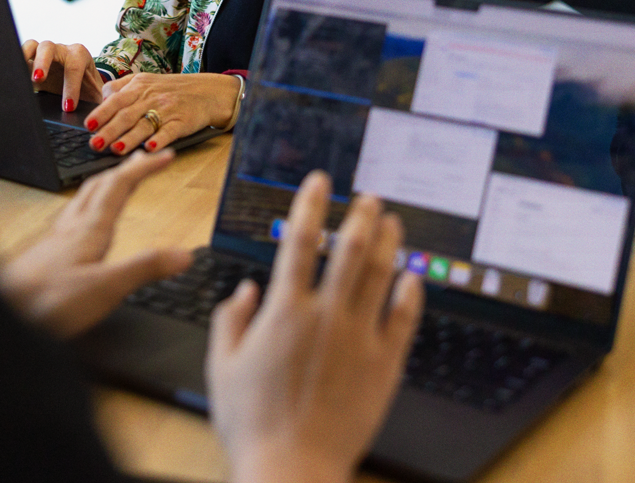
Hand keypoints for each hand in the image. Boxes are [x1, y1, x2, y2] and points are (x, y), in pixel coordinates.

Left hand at [0, 149, 191, 337]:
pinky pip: (72, 216)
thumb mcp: (105, 288)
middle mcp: (72, 227)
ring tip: (117, 180)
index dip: (144, 168)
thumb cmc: (46, 302)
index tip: (165, 155)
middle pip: (100, 185)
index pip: (120, 186)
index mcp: (90, 230)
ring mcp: (56, 238)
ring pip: (84, 198)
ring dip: (105, 183)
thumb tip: (183, 253)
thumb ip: (144, 269)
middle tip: (144, 159)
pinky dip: (88, 205)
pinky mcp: (46, 253)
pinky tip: (83, 222)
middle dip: (126, 168)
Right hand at [22, 39, 104, 113]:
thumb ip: (102, 102)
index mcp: (80, 55)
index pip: (74, 67)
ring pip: (31, 46)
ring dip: (24, 58)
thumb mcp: (98, 94)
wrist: (81, 82)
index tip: (68, 107)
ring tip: (19, 76)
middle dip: (43, 62)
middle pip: (49, 48)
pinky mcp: (30, 60)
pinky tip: (13, 80)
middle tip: (38, 79)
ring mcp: (43, 53)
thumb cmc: (90, 88)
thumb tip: (103, 116)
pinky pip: (20, 56)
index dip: (71, 87)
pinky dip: (15, 64)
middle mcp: (60, 50)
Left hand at [84, 71, 238, 154]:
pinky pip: (169, 132)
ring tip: (116, 149)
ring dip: (129, 139)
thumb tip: (101, 100)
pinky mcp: (182, 122)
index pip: (115, 99)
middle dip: (109, 130)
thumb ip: (122, 87)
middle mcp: (151, 97)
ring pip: (144, 125)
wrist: (208, 91)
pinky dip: (159, 141)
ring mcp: (167, 110)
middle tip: (95, 144)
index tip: (88, 125)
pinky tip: (150, 149)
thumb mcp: (146, 80)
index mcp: (139, 85)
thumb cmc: (172, 89)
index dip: (102, 113)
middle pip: (126, 114)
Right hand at [207, 173, 421, 482]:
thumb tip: (246, 290)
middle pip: (350, 249)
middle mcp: (326, 316)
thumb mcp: (221, 366)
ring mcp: (360, 339)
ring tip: (393, 221)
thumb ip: (230, 320)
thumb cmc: (252, 423)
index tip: (321, 181)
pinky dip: (411, 291)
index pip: (301, 239)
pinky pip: (404, 318)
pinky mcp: (385, 366)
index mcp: (285, 310)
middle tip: (370, 197)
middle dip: (361, 215)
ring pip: (381, 275)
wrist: (292, 468)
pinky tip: (413, 274)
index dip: (312, 203)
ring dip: (389, 242)